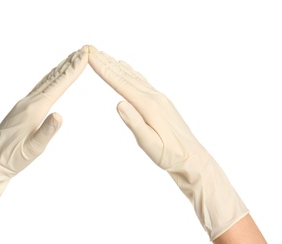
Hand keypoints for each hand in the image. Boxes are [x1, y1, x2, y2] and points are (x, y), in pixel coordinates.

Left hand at [0, 46, 87, 237]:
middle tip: (83, 49)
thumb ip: (47, 132)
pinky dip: (51, 77)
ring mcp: (25, 103)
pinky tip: (53, 76)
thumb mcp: (33, 149)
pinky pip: (41, 87)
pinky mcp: (23, 107)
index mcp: (34, 109)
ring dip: (60, 68)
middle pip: (53, 78)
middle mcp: (29, 102)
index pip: (58, 86)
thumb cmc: (13, 157)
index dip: (72, 71)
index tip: (84, 56)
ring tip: (72, 57)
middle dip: (69, 63)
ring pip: (46, 80)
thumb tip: (60, 116)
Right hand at [88, 46, 247, 239]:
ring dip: (117, 66)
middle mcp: (154, 97)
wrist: (192, 157)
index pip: (120, 83)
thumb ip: (135, 123)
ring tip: (104, 55)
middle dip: (106, 62)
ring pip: (133, 77)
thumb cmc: (169, 154)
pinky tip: (127, 69)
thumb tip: (119, 103)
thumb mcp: (150, 144)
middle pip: (125, 76)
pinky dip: (131, 73)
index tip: (89, 55)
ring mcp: (159, 98)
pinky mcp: (161, 102)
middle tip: (90, 48)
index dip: (103, 69)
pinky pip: (142, 82)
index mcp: (148, 106)